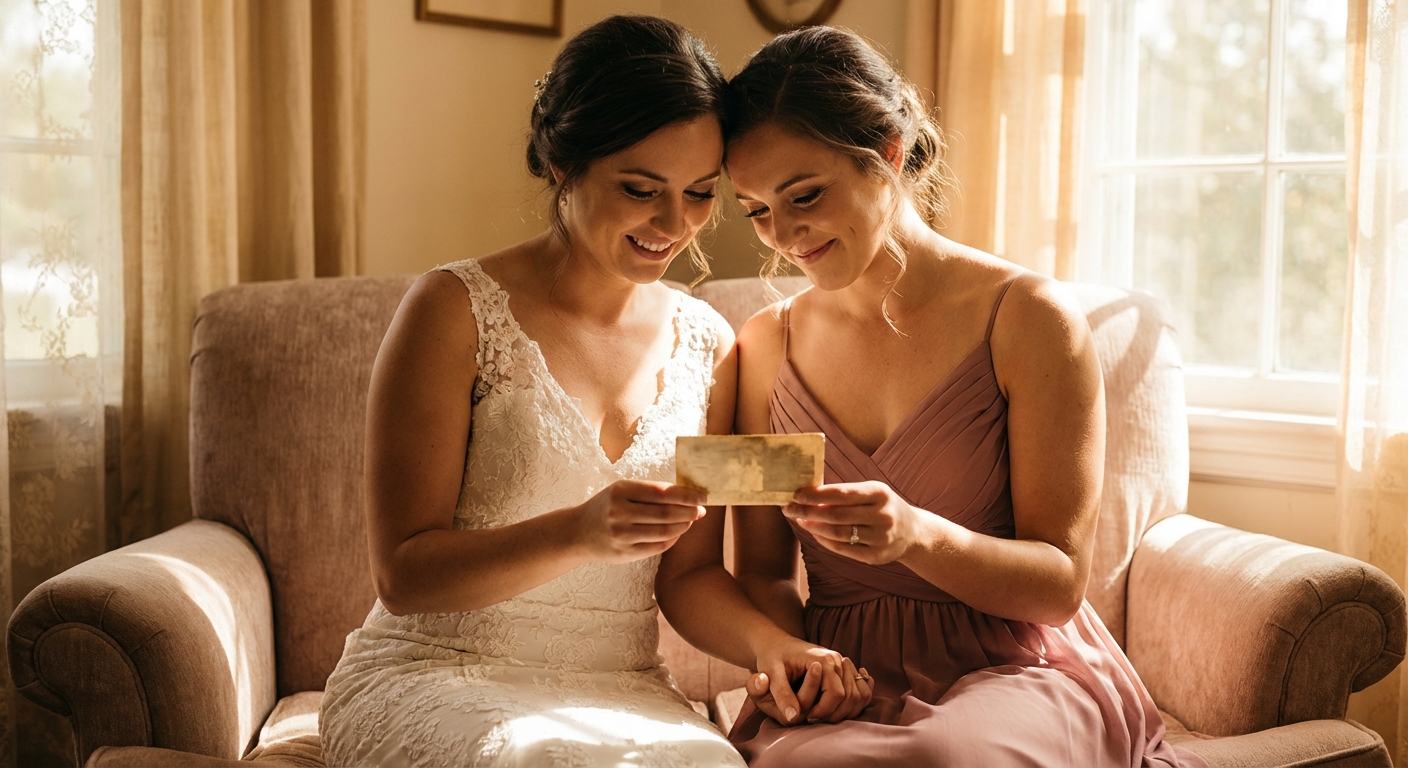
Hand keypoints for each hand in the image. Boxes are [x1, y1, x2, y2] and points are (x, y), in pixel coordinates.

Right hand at [572, 480, 705, 563]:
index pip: (662, 492)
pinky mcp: (624, 553)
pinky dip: (672, 539)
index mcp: (620, 491)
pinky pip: (657, 547)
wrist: (579, 532)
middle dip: (689, 511)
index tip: (703, 495)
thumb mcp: (622, 491)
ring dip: (683, 526)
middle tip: (702, 510)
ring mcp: (621, 535)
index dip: (686, 495)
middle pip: (665, 513)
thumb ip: (650, 491)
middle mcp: (619, 513)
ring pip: (664, 531)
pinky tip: (677, 532)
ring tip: (691, 520)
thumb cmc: (607, 506)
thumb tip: (687, 494)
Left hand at [749, 638, 871, 725]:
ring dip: (843, 711)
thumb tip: (792, 718)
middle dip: (833, 714)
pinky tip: (836, 708)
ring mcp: (842, 664)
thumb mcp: (772, 675)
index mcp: (824, 659)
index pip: (837, 694)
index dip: (824, 711)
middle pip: (849, 697)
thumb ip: (782, 695)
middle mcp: (837, 660)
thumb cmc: (772, 657)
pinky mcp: (843, 670)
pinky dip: (853, 703)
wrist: (776, 644)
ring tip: (821, 715)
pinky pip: (860, 690)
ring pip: (857, 696)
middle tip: (813, 719)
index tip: (807, 717)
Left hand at [784, 481, 923, 564]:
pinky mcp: (876, 556)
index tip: (795, 494)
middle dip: (808, 512)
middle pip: (836, 515)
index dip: (815, 495)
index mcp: (880, 493)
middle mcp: (882, 515)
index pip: (841, 494)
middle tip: (788, 508)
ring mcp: (880, 538)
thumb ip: (844, 494)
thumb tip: (807, 495)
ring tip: (800, 520)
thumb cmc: (883, 506)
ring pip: (837, 534)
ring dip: (814, 527)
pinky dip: (825, 541)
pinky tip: (815, 533)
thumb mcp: (871, 493)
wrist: (912, 532)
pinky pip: (843, 549)